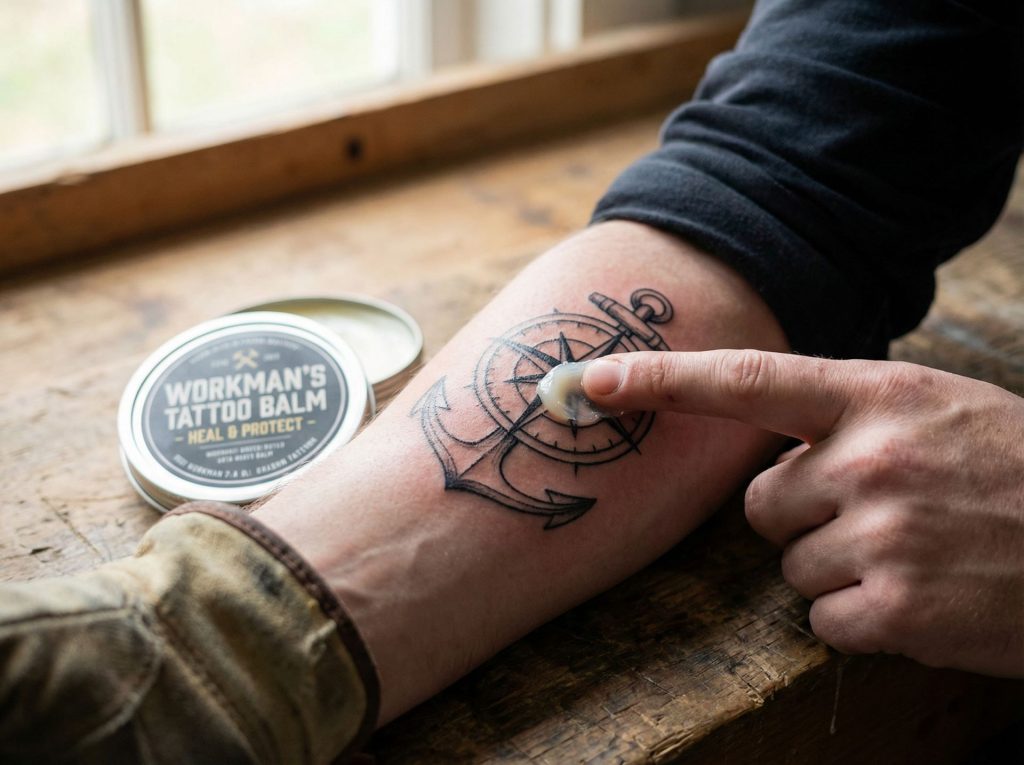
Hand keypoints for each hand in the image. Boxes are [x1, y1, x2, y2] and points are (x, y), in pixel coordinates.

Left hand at [583, 350, 1023, 676]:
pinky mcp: (896, 608)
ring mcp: (884, 534)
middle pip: (759, 502)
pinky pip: (822, 618)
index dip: (659, 379)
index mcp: (878, 397)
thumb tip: (759, 451)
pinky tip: (922, 598)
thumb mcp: (933, 409)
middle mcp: (871, 459)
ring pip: (789, 564)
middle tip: (882, 515)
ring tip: (917, 553)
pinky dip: (861, 618)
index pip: (746, 382)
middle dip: (801, 515)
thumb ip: (843, 415)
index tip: (588, 381)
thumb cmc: (1013, 470)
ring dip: (839, 568)